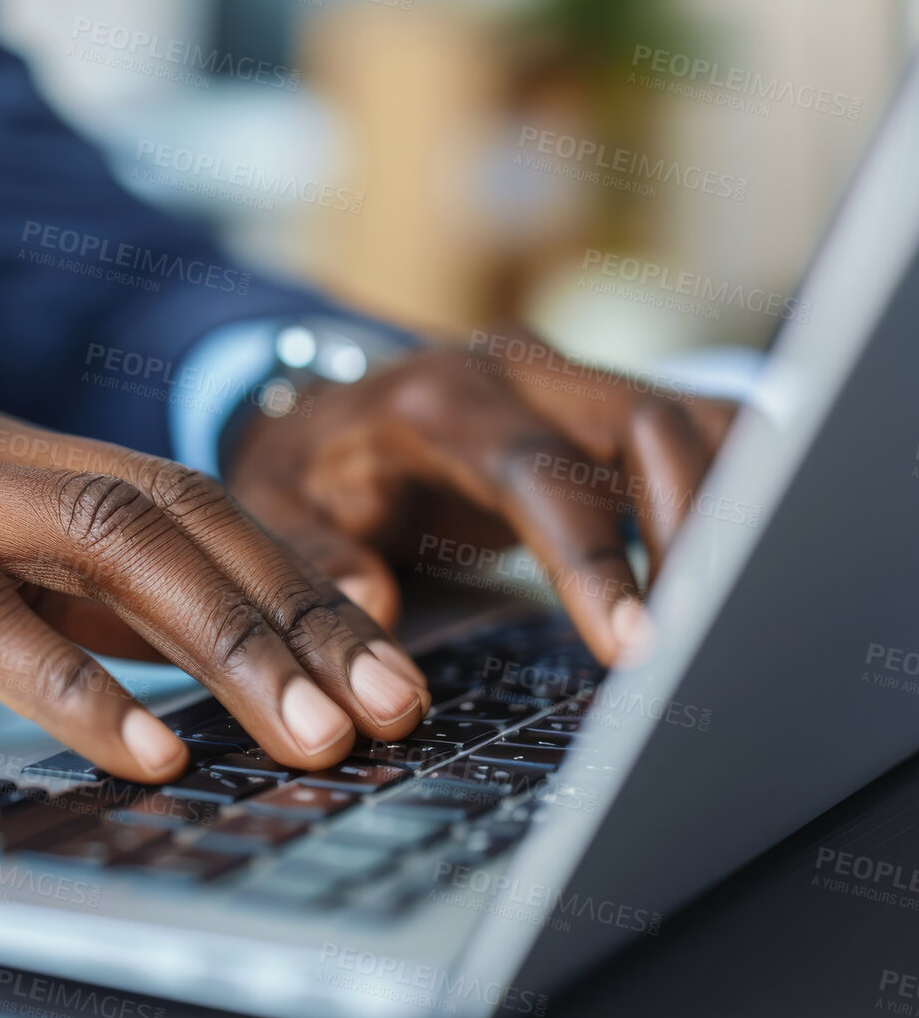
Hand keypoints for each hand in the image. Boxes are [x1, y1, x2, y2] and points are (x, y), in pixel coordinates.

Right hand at [0, 403, 429, 780]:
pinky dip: (76, 685)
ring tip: (314, 734)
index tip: (379, 645)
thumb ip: (25, 588)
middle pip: (171, 516)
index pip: (178, 492)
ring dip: (224, 645)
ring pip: (105, 550)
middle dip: (297, 612)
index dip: (291, 567)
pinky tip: (147, 747)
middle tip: (391, 702)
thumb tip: (158, 650)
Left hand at [224, 328, 736, 664]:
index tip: (632, 643)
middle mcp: (515, 374)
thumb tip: (375, 608)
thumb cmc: (306, 470)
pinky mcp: (604, 403)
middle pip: (642, 425)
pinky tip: (741, 561)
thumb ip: (313, 560)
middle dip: (691, 530)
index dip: (590, 556)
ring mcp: (569, 380)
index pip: (533, 469)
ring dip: (729, 507)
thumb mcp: (275, 511)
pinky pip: (699, 428)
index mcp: (433, 401)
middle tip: (700, 637)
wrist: (319, 410)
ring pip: (690, 417)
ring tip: (727, 612)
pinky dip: (738, 486)